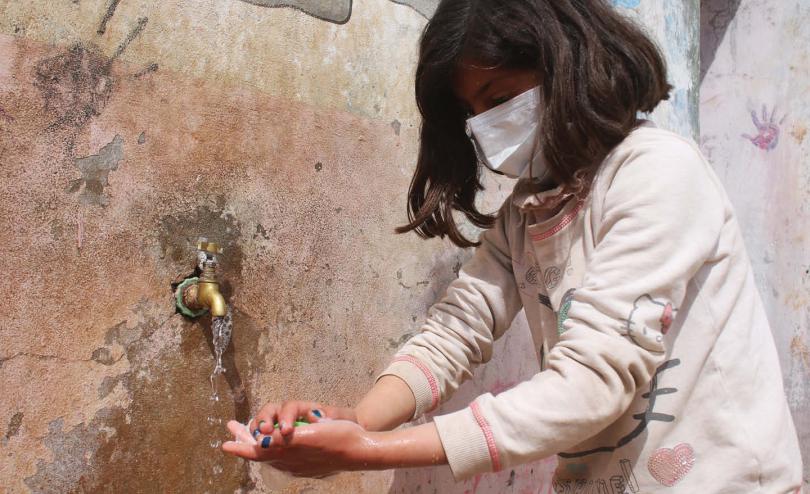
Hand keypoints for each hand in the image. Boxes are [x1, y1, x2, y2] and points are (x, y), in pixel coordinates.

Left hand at [222, 419, 378, 476]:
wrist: (361, 450)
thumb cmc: (338, 438)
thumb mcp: (309, 437)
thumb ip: (284, 441)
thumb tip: (261, 443)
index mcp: (290, 455)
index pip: (258, 452)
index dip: (241, 447)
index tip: (225, 444)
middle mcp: (292, 461)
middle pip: (262, 452)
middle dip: (247, 440)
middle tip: (233, 430)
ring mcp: (300, 463)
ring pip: (272, 453)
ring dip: (260, 442)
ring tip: (252, 433)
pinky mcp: (309, 462)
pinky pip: (285, 456)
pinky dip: (275, 448)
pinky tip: (277, 443)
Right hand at [249, 400, 357, 437]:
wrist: (347, 432)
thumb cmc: (343, 423)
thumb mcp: (342, 418)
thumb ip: (332, 415)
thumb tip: (316, 416)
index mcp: (305, 408)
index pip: (291, 407)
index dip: (286, 416)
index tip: (286, 430)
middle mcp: (292, 414)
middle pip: (271, 410)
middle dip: (264, 419)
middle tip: (263, 431)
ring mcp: (283, 426)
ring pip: (263, 422)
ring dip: (254, 428)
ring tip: (250, 437)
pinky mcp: (281, 440)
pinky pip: (264, 439)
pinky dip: (251, 442)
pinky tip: (243, 445)